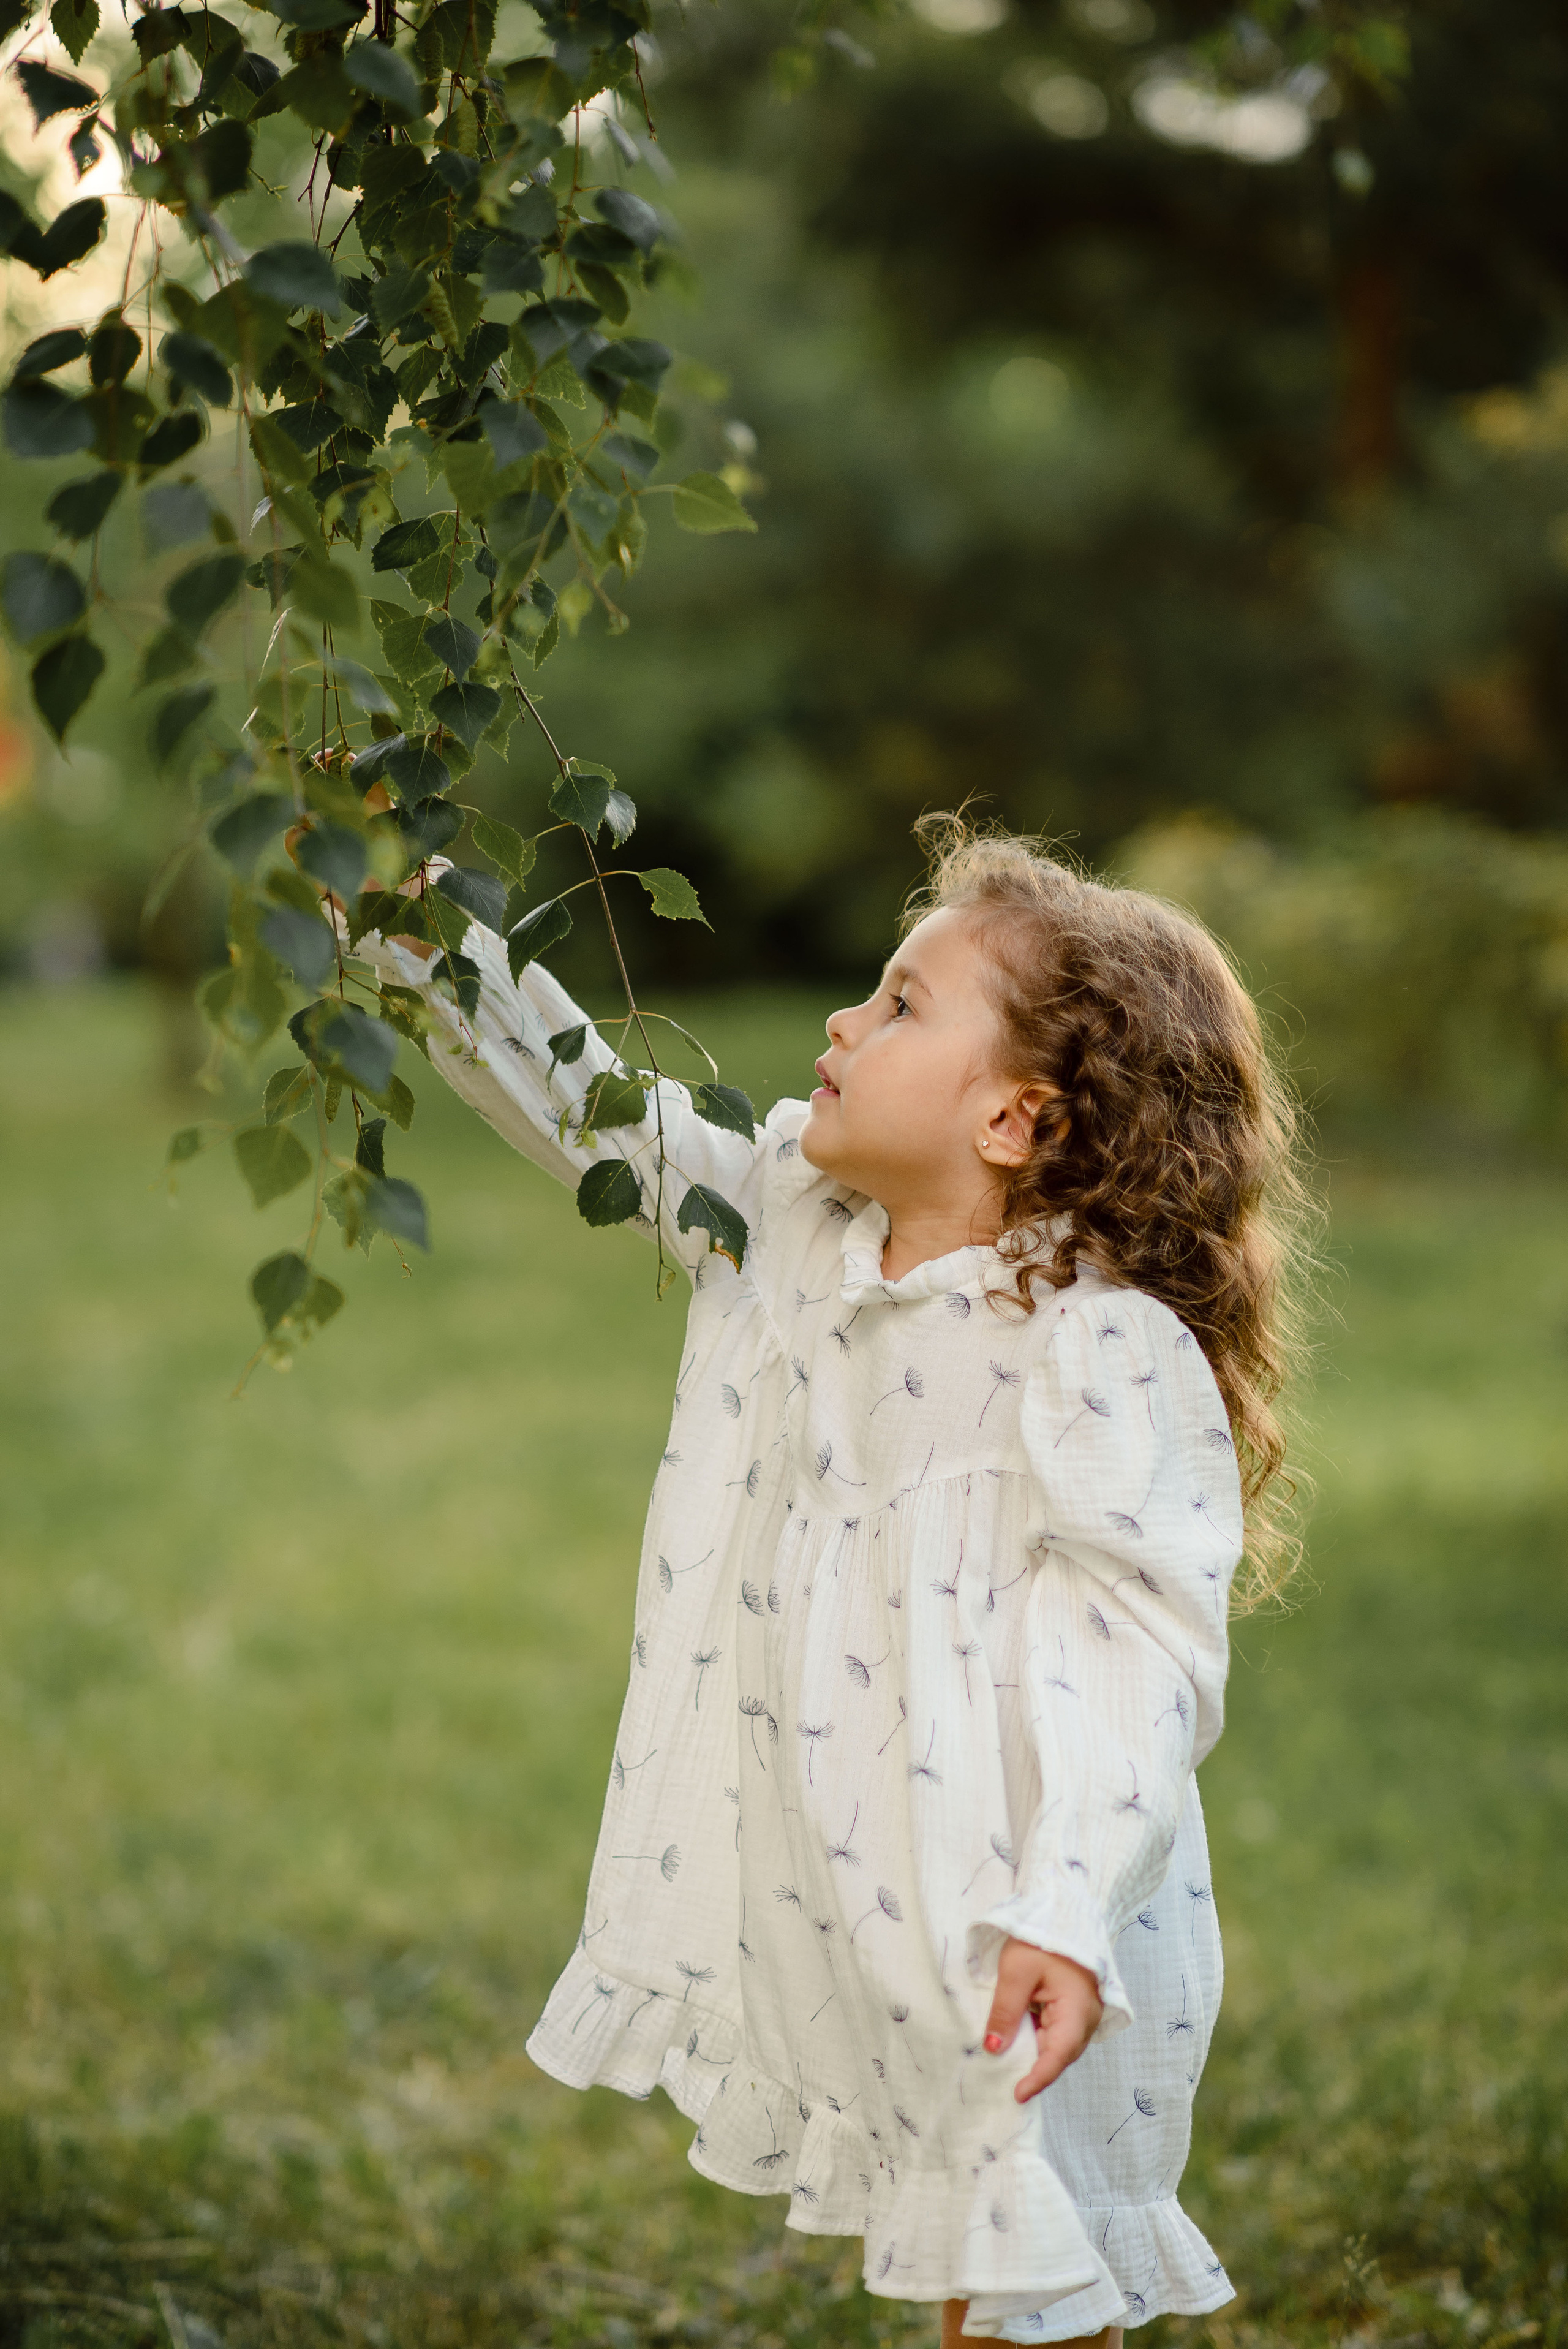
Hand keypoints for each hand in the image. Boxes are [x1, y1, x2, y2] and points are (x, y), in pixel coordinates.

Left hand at [983, 1939, 1103, 2102]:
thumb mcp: (1016, 1971)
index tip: (1016, 2095)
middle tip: (1005, 2083)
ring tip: (1007, 2061)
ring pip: (1058, 2044)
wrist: (1064, 1907)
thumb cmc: (1042, 1935)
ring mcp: (1083, 2012)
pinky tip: (1018, 2037)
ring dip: (1035, 2053)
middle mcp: (1087, 2017)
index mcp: (1078, 2010)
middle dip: (1035, 2070)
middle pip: (1060, 2055)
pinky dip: (1038, 2037)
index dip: (1037, 2079)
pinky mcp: (1075, 2005)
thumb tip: (994, 2049)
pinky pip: (1057, 2030)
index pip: (1058, 2056)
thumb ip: (1005, 2012)